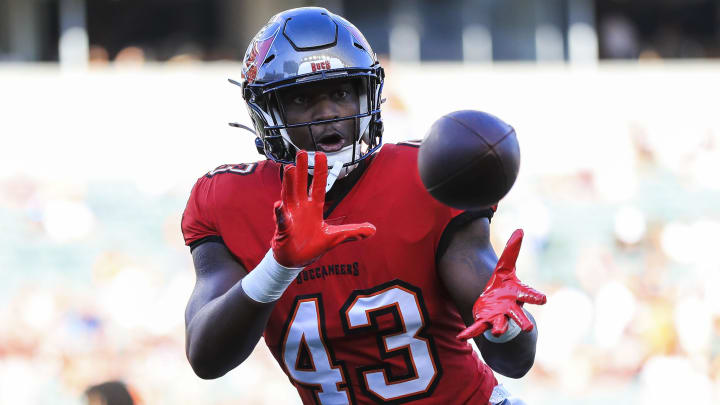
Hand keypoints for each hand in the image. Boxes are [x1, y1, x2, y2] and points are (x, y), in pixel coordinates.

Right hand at [271, 150, 375, 267]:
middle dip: (302, 169)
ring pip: (289, 195)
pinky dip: (280, 213)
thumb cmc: (312, 246)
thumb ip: (353, 232)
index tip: (320, 155)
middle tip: (302, 152)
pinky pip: (282, 219)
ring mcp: (291, 216)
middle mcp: (301, 208)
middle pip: (301, 184)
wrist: (295, 261)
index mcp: (314, 208)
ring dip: (289, 183)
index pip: (319, 186)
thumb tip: (373, 230)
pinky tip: (279, 205)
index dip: (320, 171)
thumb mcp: (335, 238)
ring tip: (290, 168)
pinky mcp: (284, 228)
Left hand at [457, 229, 546, 340]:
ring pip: (500, 324)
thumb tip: (520, 230)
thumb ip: (512, 251)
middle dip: (522, 321)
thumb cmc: (503, 285)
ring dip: (499, 328)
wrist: (495, 305)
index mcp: (516, 294)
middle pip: (518, 315)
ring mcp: (497, 316)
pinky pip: (477, 328)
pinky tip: (461, 335)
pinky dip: (470, 332)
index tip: (543, 300)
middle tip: (528, 327)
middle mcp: (510, 308)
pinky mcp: (483, 321)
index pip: (528, 295)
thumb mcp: (506, 267)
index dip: (535, 298)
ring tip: (497, 331)